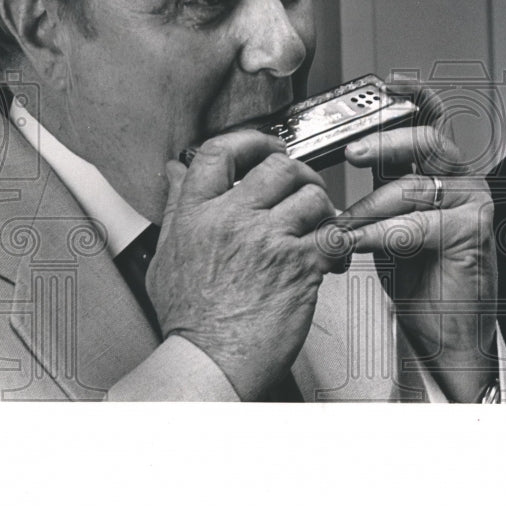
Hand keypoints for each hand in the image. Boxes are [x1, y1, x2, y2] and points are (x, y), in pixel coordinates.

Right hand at [147, 131, 342, 399]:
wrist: (209, 364)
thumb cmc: (191, 321)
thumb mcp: (167, 256)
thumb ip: (176, 208)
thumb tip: (177, 173)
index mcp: (197, 214)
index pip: (220, 151)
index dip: (250, 141)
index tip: (267, 147)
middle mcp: (232, 220)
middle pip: (278, 166)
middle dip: (298, 174)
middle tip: (303, 191)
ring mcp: (268, 240)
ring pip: (312, 196)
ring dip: (322, 211)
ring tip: (317, 231)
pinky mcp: (299, 264)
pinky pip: (333, 235)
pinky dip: (339, 245)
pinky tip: (329, 259)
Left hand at [333, 84, 497, 401]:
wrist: (446, 334)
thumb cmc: (420, 282)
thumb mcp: (389, 226)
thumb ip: (377, 193)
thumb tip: (336, 167)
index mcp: (441, 173)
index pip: (431, 121)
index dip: (413, 96)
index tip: (387, 82)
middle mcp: (462, 181)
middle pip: (427, 140)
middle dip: (385, 141)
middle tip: (353, 152)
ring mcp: (472, 205)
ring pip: (415, 185)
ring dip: (370, 207)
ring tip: (344, 226)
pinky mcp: (473, 233)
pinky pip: (418, 223)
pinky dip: (383, 233)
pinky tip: (361, 243)